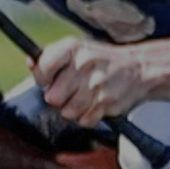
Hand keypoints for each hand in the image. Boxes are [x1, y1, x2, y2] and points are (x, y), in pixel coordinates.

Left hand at [33, 34, 169, 125]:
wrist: (139, 68)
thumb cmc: (102, 61)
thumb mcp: (77, 50)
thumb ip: (52, 58)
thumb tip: (30, 62)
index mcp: (73, 48)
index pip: (42, 69)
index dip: (43, 79)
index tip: (49, 79)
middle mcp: (84, 63)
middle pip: (52, 97)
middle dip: (60, 98)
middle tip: (73, 90)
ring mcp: (96, 84)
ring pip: (67, 112)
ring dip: (75, 109)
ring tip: (87, 96)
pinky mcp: (106, 102)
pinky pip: (83, 120)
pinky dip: (88, 116)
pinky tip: (96, 103)